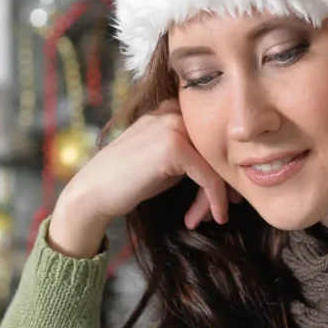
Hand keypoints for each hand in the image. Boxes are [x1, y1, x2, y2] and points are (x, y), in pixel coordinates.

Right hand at [48, 100, 239, 257]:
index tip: (226, 196)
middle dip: (221, 185)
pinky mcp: (173, 146)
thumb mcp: (168, 162)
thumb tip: (232, 169)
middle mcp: (174, 111)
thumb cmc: (129, 182)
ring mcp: (173, 125)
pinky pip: (208, 176)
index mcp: (172, 109)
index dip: (221, 169)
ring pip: (215, 165)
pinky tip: (216, 216)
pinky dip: (215, 199)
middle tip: (220, 211)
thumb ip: (194, 155)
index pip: (211, 137)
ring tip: (210, 218)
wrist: (94, 193)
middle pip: (217, 150)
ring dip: (216, 197)